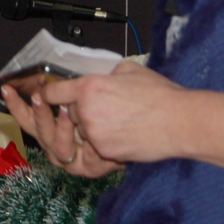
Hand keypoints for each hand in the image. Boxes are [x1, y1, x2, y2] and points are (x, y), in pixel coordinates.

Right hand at [0, 83, 123, 178]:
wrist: (146, 128)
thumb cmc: (117, 106)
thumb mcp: (91, 90)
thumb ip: (70, 88)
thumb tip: (49, 77)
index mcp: (55, 128)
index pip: (29, 117)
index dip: (16, 105)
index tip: (7, 89)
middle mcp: (59, 145)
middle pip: (37, 133)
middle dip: (36, 114)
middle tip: (38, 97)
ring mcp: (73, 159)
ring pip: (55, 147)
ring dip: (59, 127)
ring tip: (67, 110)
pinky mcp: (89, 168)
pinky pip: (81, 158)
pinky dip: (86, 146)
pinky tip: (92, 135)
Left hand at [41, 62, 190, 164]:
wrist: (178, 121)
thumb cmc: (158, 94)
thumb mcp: (129, 70)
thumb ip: (105, 75)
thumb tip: (100, 79)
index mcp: (88, 88)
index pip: (54, 92)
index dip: (48, 93)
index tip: (46, 95)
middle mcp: (85, 112)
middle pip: (67, 113)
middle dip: (80, 111)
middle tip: (104, 108)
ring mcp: (94, 135)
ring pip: (82, 131)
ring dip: (93, 128)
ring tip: (118, 121)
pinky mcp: (104, 152)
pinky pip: (95, 146)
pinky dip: (105, 141)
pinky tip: (124, 133)